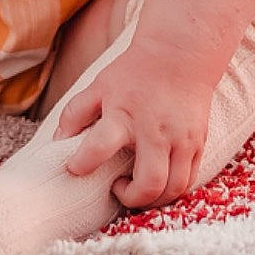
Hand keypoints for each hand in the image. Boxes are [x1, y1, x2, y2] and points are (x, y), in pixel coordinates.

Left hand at [53, 33, 216, 209]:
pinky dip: (172, 189)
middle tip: (117, 188)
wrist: (180, 55)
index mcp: (124, 115)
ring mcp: (181, 139)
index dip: (82, 164)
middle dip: (131, 198)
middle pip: (149, 183)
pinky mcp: (198, 143)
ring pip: (174, 189)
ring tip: (138, 187)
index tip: (75, 167)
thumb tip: (56, 141)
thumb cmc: (135, 73)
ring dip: (154, 200)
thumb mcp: (99, 86)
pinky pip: (189, 180)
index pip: (99, 146)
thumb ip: (75, 113)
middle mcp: (155, 131)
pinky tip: (158, 180)